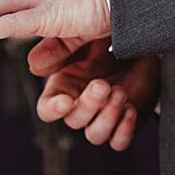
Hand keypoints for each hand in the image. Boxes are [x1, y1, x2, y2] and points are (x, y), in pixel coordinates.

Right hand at [31, 36, 160, 150]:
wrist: (141, 39)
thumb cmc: (109, 32)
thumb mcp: (83, 34)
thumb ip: (58, 47)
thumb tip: (33, 64)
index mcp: (64, 84)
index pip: (47, 109)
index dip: (53, 109)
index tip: (66, 101)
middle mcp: (81, 103)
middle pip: (74, 121)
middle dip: (88, 105)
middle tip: (103, 85)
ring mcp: (103, 115)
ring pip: (95, 135)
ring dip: (107, 117)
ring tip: (120, 93)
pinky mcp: (125, 123)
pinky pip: (119, 141)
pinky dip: (124, 130)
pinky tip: (130, 108)